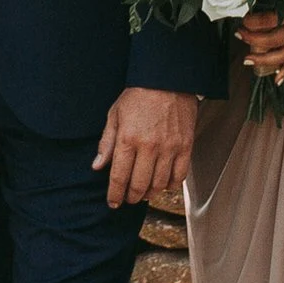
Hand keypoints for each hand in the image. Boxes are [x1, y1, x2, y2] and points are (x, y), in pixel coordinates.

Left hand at [94, 85, 198, 208]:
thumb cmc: (138, 96)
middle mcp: (149, 147)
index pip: (119, 177)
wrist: (167, 80)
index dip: (115, 194)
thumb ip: (107, 143)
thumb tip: (97, 166)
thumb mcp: (115, 115)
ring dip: (150, 193)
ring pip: (159, 184)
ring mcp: (169, 148)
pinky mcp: (185, 147)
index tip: (112, 202)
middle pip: (139, 185)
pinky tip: (163, 184)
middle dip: (131, 197)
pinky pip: (179, 176)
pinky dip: (171, 185)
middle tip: (128, 199)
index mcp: (128, 139)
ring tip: (143, 193)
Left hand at [237, 9, 283, 86]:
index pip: (268, 22)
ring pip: (283, 56)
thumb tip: (259, 0)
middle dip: (252, 40)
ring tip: (248, 61)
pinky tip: (276, 79)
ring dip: (264, 60)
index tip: (243, 18)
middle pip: (272, 41)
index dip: (252, 22)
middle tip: (238, 35)